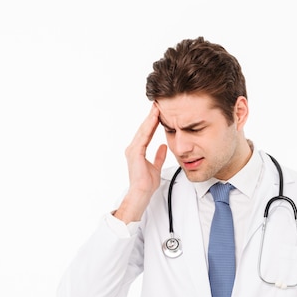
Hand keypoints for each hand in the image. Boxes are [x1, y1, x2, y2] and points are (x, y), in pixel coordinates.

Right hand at [114, 104, 166, 222]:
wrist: (141, 193)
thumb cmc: (146, 183)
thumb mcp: (156, 166)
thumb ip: (159, 156)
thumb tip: (163, 146)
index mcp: (138, 150)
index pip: (147, 132)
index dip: (153, 121)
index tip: (159, 111)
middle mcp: (133, 148)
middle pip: (144, 128)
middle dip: (151, 116)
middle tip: (158, 103)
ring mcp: (133, 150)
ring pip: (143, 130)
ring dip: (150, 118)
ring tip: (157, 107)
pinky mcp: (135, 153)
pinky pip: (143, 137)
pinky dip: (149, 127)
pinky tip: (154, 119)